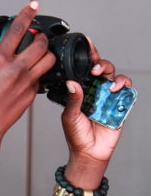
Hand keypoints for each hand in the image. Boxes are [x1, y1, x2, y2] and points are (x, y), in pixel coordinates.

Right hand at [0, 1, 55, 139]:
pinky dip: (38, 73)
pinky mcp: (32, 93)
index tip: (33, 5)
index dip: (27, 13)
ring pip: (48, 60)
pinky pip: (41, 77)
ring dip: (46, 54)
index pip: (17, 29)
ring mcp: (26, 81)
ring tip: (39, 55)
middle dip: (41, 38)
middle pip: (40, 44)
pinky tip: (29, 76)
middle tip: (38, 39)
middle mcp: (15, 68)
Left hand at [61, 38, 131, 182]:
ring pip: (115, 76)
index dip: (88, 55)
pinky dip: (123, 86)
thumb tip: (72, 82)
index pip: (85, 69)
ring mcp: (109, 97)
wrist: (89, 153)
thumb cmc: (76, 136)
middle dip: (100, 63)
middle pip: (102, 69)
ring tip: (106, 82)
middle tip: (94, 68)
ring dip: (112, 75)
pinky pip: (126, 91)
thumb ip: (72, 99)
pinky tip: (115, 90)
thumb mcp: (70, 116)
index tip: (86, 42)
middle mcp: (96, 91)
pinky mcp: (120, 105)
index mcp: (82, 90)